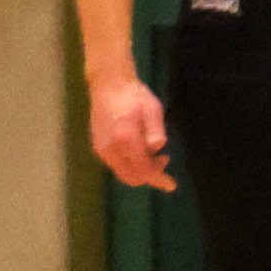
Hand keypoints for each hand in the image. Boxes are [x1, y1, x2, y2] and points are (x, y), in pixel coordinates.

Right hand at [88, 76, 174, 192]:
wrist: (108, 85)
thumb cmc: (134, 95)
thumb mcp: (153, 108)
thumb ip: (155, 131)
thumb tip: (157, 148)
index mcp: (126, 138)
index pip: (143, 169)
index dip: (159, 179)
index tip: (171, 185)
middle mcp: (110, 148)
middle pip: (131, 177)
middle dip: (150, 175)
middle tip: (164, 159)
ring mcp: (102, 149)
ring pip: (123, 173)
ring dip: (140, 169)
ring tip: (152, 152)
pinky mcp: (98, 147)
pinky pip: (117, 165)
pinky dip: (130, 164)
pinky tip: (138, 149)